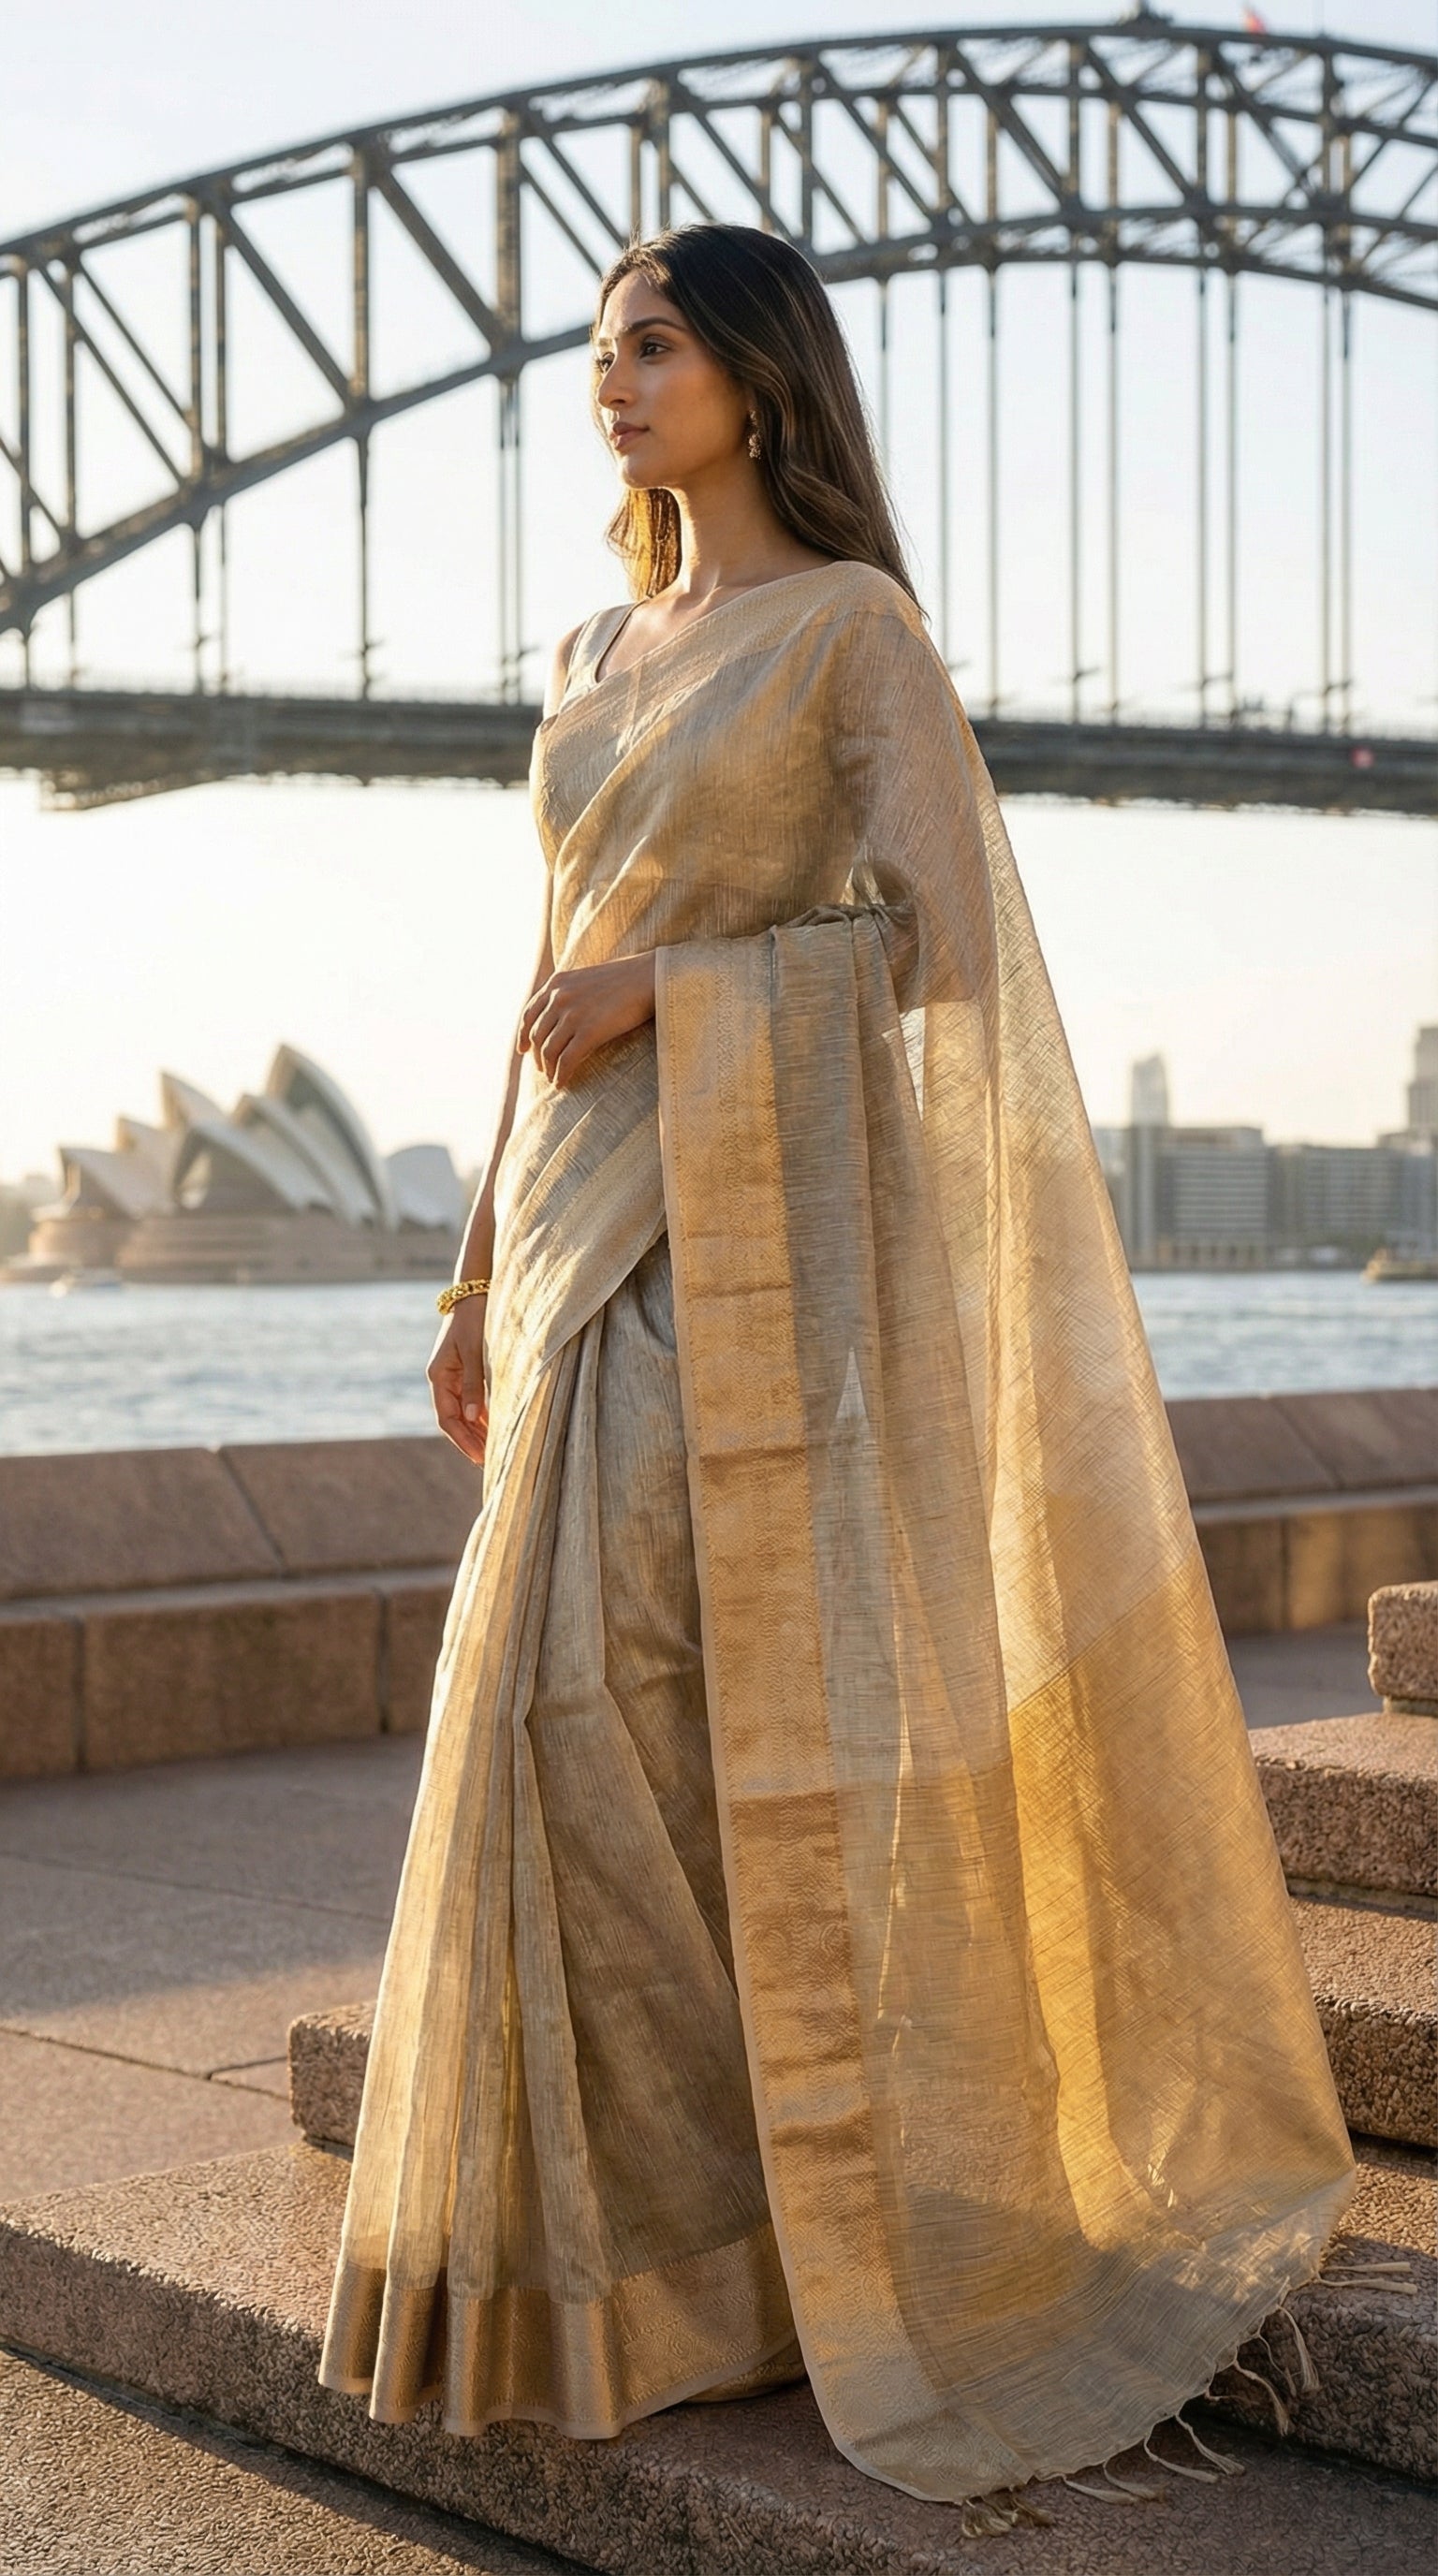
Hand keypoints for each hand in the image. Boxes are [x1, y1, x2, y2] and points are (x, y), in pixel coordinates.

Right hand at [427, 1297, 488, 1464]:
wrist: (476, 1293)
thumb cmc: (476, 1320)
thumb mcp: (477, 1352)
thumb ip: (475, 1384)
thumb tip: (474, 1417)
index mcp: (439, 1376)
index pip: (447, 1418)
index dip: (463, 1440)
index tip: (479, 1458)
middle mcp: (442, 1380)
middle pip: (454, 1419)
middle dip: (471, 1441)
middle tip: (490, 1462)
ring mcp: (453, 1377)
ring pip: (463, 1413)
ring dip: (477, 1431)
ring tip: (494, 1451)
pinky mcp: (465, 1372)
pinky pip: (471, 1401)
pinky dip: (482, 1416)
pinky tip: (495, 1428)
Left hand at [518, 952, 655, 1088]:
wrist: (650, 978)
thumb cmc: (626, 979)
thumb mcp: (588, 979)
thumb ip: (570, 993)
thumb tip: (563, 1016)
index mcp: (557, 983)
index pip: (529, 1014)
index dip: (522, 1035)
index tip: (523, 1050)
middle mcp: (559, 998)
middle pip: (537, 1035)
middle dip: (537, 1056)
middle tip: (543, 1069)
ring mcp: (573, 1015)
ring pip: (549, 1050)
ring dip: (548, 1068)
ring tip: (553, 1078)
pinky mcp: (589, 1032)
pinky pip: (566, 1060)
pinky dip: (561, 1075)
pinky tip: (561, 1084)